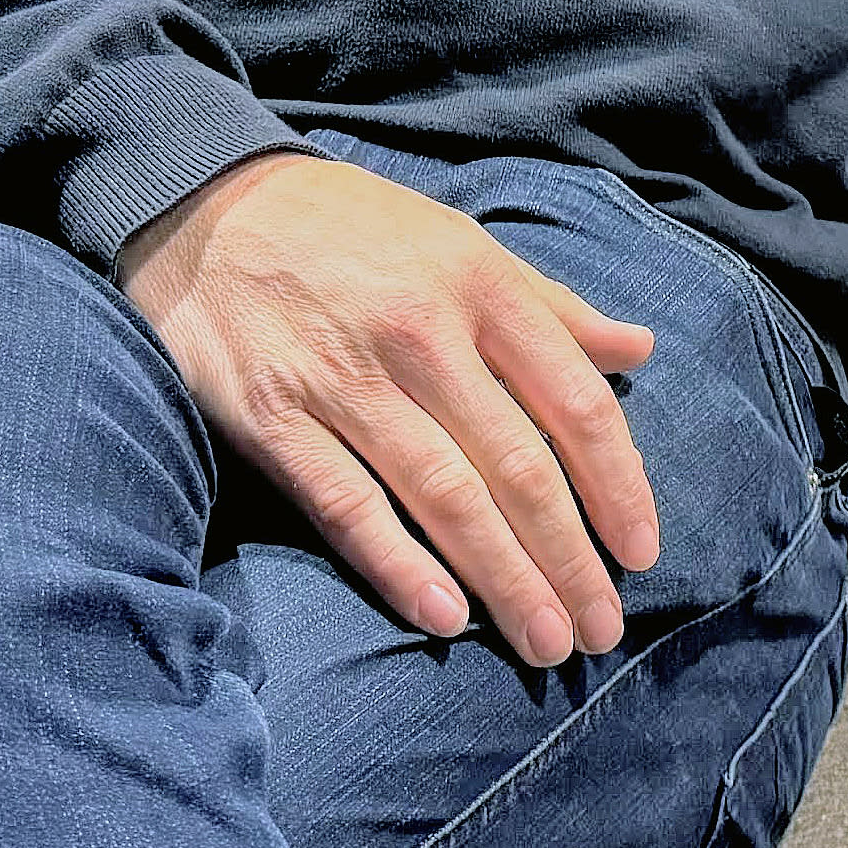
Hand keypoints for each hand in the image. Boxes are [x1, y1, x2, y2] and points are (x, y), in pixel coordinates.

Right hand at [119, 152, 660, 662]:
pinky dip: (400, 565)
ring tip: (545, 641)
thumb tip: (638, 349)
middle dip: (569, 558)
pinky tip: (446, 617)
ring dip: (505, 580)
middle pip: (519, 465)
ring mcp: (344, 379)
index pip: (573, 400)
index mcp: (478, 284)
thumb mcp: (458, 241)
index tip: (642, 551)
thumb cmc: (349, 229)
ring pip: (445, 496)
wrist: (206, 206)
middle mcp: (420, 333)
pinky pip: (349, 505)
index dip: (618, 483)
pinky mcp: (275, 418)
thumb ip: (549, 304)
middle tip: (602, 629)